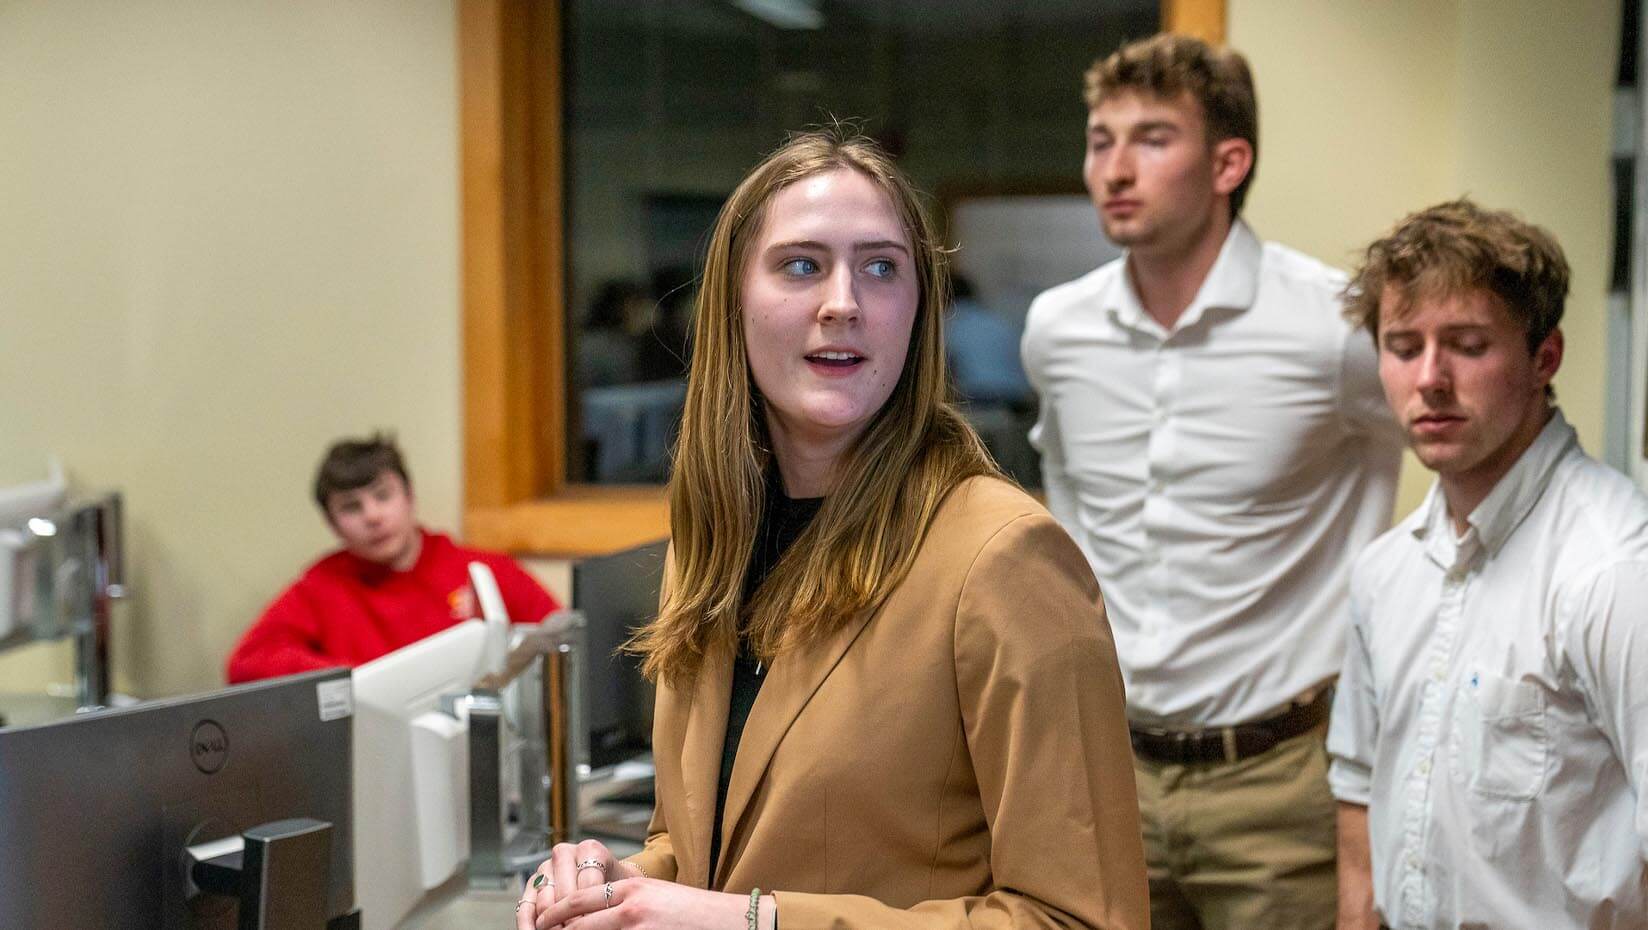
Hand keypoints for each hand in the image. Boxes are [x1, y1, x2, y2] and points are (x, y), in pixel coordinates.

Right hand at [516, 839, 642, 929]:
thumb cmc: (614, 884)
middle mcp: (565, 853)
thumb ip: (606, 898)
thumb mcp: (618, 888)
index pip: (587, 887)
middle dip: (571, 921)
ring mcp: (546, 867)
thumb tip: (592, 918)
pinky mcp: (532, 882)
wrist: (608, 880)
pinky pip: (526, 907)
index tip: (596, 925)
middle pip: (565, 896)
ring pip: (545, 903)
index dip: (591, 913)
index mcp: (590, 850)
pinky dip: (528, 925)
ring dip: (552, 926)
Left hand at [534, 878, 767, 929]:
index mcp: (630, 888)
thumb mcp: (655, 896)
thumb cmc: (693, 912)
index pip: (578, 901)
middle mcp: (629, 907)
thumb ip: (622, 901)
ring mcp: (636, 929)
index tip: (541, 922)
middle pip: (575, 924)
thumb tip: (588, 915)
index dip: (553, 914)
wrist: (729, 922)